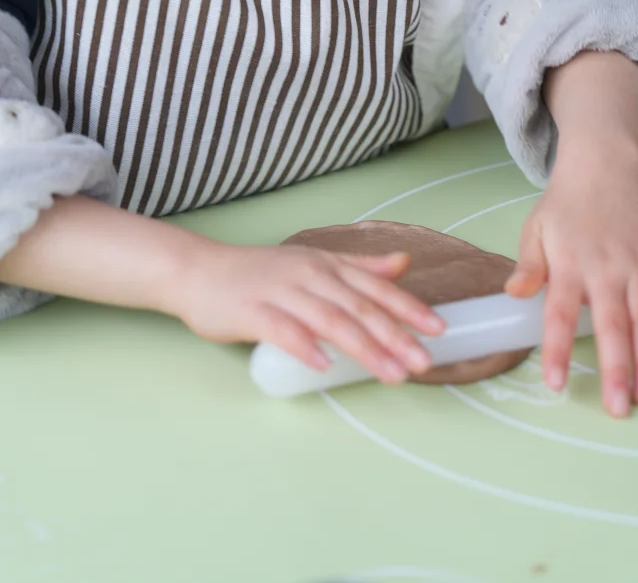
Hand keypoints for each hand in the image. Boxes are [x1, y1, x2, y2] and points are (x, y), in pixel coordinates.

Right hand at [166, 240, 444, 382]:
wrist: (199, 271)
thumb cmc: (258, 274)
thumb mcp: (312, 263)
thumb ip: (357, 266)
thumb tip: (402, 264)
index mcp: (325, 265)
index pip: (373, 286)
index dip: (407, 307)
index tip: (438, 329)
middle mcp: (308, 275)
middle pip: (358, 306)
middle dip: (395, 335)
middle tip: (423, 361)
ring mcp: (281, 293)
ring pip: (330, 320)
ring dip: (364, 348)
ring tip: (391, 373)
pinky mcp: (253, 312)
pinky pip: (283, 330)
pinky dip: (305, 347)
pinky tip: (323, 365)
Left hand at [506, 141, 637, 417]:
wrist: (603, 167)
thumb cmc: (564, 206)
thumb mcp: (534, 229)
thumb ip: (528, 265)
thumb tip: (514, 296)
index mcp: (570, 264)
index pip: (559, 313)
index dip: (556, 349)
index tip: (555, 384)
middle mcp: (607, 269)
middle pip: (611, 325)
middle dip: (615, 369)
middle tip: (617, 410)